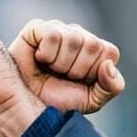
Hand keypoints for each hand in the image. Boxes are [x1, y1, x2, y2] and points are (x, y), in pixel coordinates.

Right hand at [9, 19, 123, 114]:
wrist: (25, 108)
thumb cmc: (58, 102)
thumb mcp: (91, 102)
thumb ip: (111, 88)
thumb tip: (109, 66)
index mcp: (95, 52)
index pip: (109, 52)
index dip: (95, 72)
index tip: (80, 82)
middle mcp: (79, 36)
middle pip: (92, 45)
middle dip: (77, 70)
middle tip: (63, 78)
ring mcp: (59, 30)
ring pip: (73, 39)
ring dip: (61, 64)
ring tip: (50, 70)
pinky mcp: (37, 28)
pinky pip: (53, 35)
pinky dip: (47, 54)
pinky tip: (40, 59)